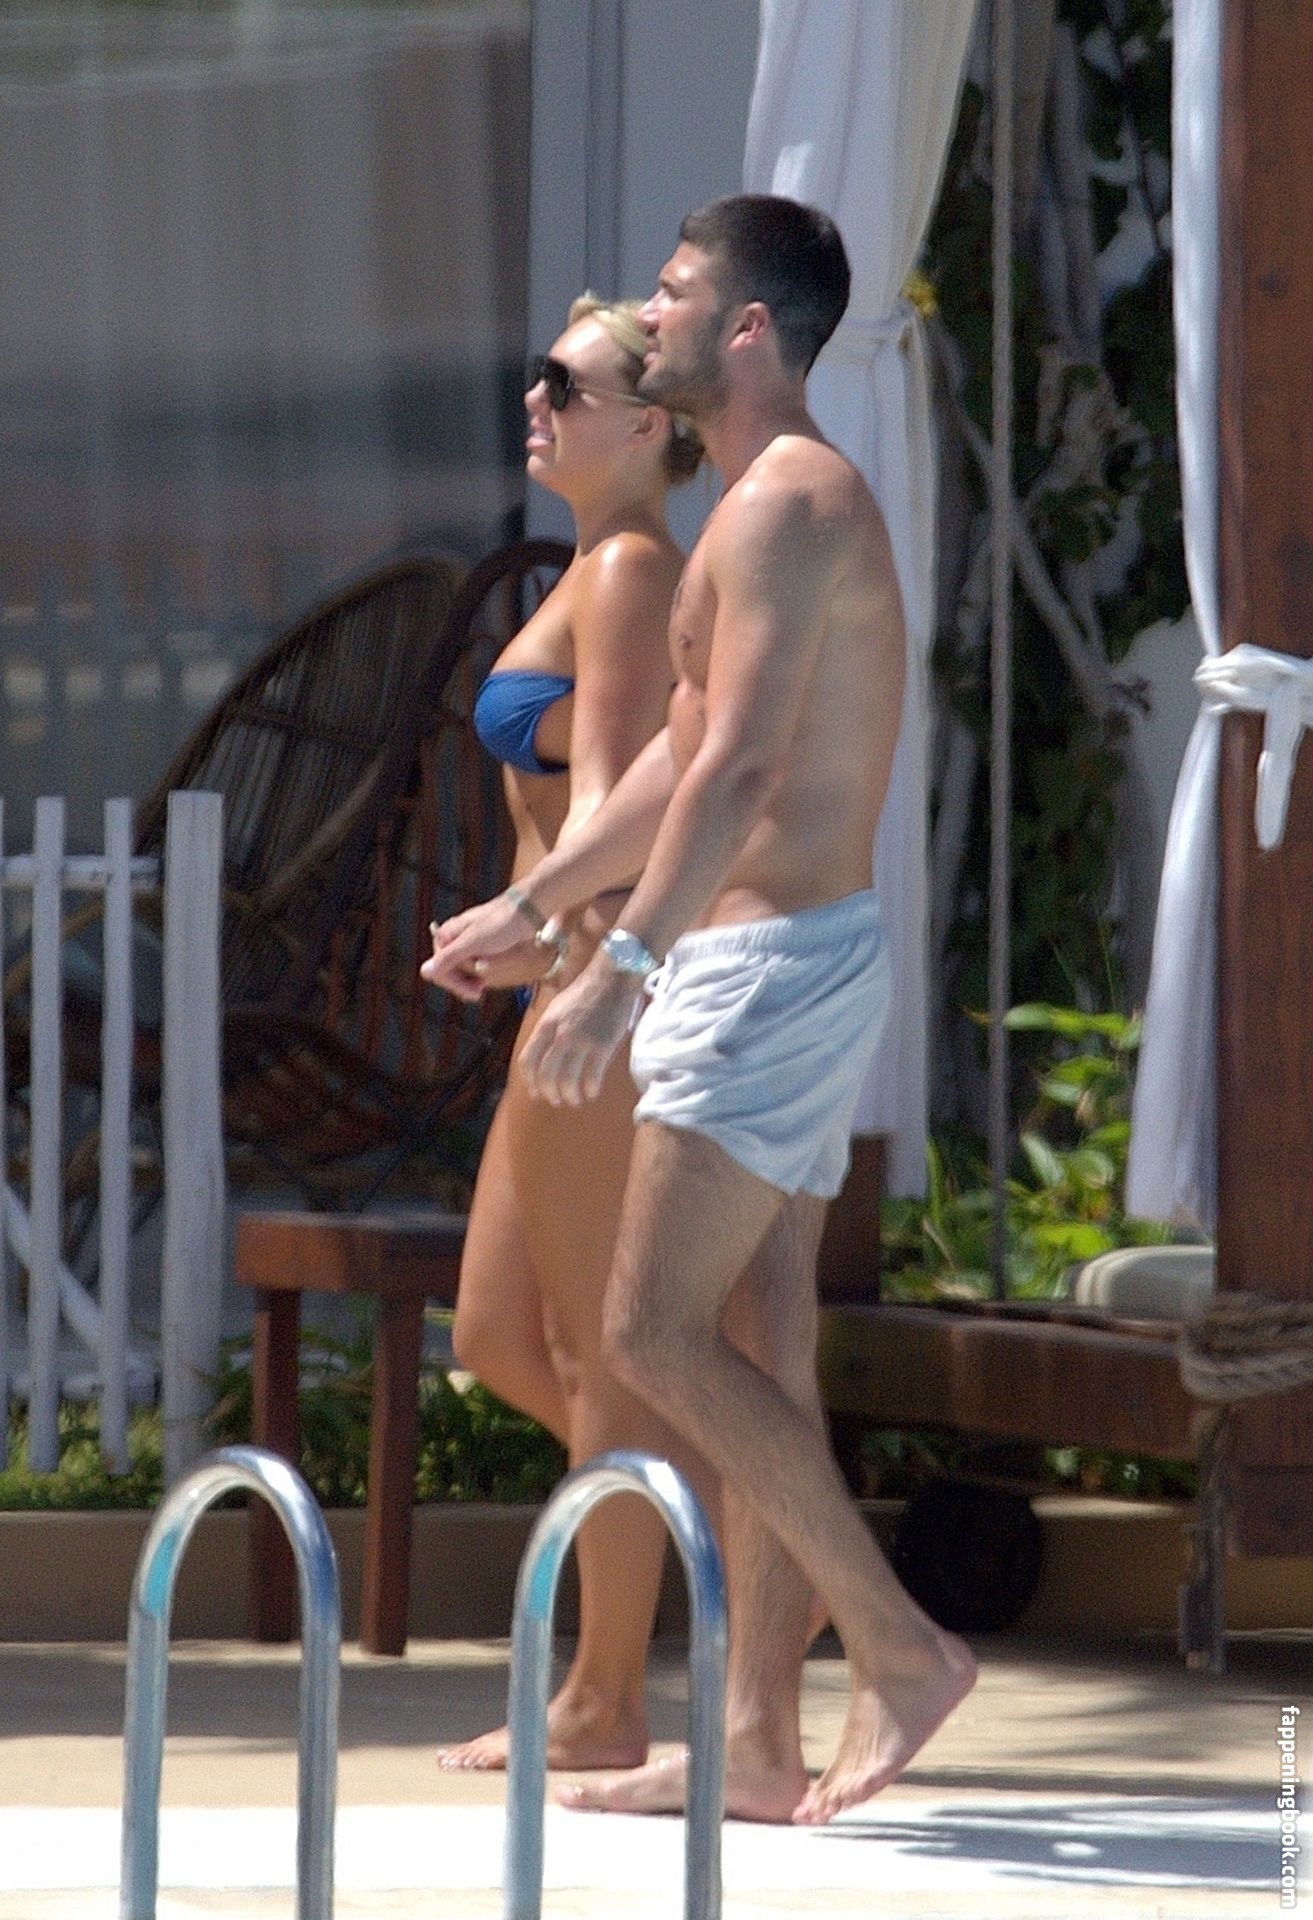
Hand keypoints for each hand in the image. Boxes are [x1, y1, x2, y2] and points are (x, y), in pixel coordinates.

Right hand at [421, 892, 543, 1001]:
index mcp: (446, 935)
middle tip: (479, 993)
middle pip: (450, 971)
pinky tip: (491, 974)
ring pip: (464, 970)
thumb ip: (448, 958)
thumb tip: (424, 971)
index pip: (439, 969)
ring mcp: (468, 944)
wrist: (525, 912)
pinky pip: (476, 965)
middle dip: (465, 982)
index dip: (454, 984)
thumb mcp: (473, 943)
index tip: (473, 993)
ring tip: (486, 982)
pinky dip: (483, 971)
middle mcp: (454, 939)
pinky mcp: (481, 946)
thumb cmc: (500, 924)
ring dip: (475, 977)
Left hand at [518, 958, 643, 1104]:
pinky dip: (590, 1089)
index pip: (528, 1060)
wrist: (612, 977)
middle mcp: (559, 1035)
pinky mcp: (602, 1046)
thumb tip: (543, 1056)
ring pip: (568, 1080)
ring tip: (575, 1099)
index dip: (530, 1081)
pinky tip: (591, 1092)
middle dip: (549, 1093)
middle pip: (546, 1075)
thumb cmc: (585, 992)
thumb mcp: (557, 1008)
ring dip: (570, 1095)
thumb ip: (549, 1031)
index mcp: (545, 1025)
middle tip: (556, 1100)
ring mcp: (581, 1041)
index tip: (535, 1092)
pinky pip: (592, 1077)